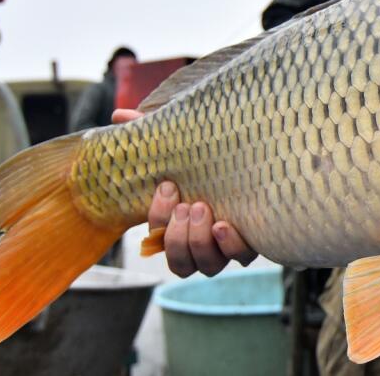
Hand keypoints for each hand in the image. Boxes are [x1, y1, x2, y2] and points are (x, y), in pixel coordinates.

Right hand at [113, 109, 257, 276]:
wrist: (260, 164)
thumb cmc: (213, 160)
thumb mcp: (184, 147)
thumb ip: (152, 133)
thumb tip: (119, 114)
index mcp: (179, 227)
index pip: (158, 239)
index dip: (159, 218)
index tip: (167, 187)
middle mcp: (202, 246)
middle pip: (181, 262)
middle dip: (178, 236)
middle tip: (187, 204)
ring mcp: (227, 249)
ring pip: (207, 266)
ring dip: (199, 241)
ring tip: (203, 208)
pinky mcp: (254, 243)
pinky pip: (241, 257)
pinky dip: (231, 245)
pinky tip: (225, 225)